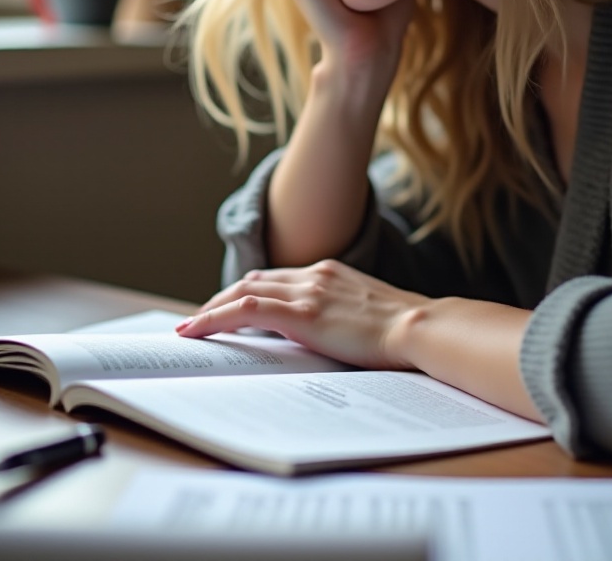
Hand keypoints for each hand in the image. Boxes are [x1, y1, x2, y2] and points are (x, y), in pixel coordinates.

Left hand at [175, 260, 427, 369]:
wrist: (421, 328)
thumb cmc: (404, 332)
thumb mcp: (368, 316)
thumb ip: (342, 317)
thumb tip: (327, 338)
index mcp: (330, 273)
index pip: (276, 278)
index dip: (247, 293)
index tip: (229, 308)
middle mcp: (315, 274)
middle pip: (254, 280)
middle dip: (222, 299)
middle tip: (200, 319)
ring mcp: (308, 291)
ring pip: (243, 292)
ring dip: (212, 308)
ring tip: (191, 328)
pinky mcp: (302, 313)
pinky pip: (246, 310)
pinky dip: (216, 318)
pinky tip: (197, 331)